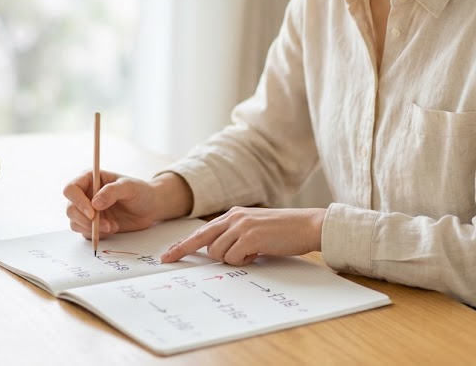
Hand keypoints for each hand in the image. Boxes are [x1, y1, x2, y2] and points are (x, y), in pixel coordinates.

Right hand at [63, 170, 159, 239]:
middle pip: (70, 209)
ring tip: (112, 226)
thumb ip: (112, 191)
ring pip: (75, 223)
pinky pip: (84, 232)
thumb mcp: (130, 187)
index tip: (92, 213)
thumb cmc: (140, 192)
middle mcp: (85, 194)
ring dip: (92, 229)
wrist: (149, 208)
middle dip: (85, 220)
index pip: (71, 189)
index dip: (78, 202)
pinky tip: (112, 228)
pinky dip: (96, 234)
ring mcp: (87, 210)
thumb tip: (95, 203)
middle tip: (105, 225)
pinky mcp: (92, 224)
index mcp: (90, 179)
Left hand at [160, 207, 325, 264]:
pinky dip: (243, 261)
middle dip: (183, 250)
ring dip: (231, 259)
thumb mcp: (255, 228)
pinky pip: (233, 258)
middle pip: (200, 238)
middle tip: (167, 260)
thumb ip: (235, 235)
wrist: (308, 225)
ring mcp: (242, 226)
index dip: (184, 244)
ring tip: (251, 254)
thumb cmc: (284, 231)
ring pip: (217, 252)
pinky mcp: (250, 237)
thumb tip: (217, 252)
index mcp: (234, 214)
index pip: (203, 231)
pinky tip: (258, 253)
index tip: (168, 254)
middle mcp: (234, 217)